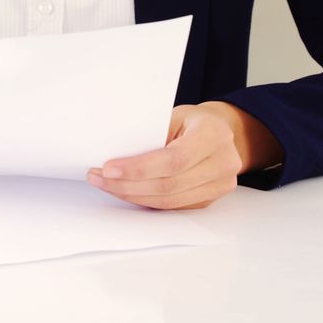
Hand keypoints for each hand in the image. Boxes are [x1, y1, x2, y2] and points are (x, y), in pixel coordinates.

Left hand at [87, 102, 280, 209]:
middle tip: (99, 177)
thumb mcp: (174, 115)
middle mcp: (223, 162)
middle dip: (128, 184)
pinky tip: (126, 191)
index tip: (108, 168)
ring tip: (106, 184)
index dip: (139, 168)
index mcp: (214, 135)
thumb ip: (152, 134)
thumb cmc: (192, 121)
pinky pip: (173, 207)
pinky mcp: (210, 199)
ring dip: (132, 195)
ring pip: (169, 201)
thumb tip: (116, 155)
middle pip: (169, 184)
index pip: (174, 160)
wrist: (220, 132)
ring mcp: (220, 185)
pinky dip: (146, 200)